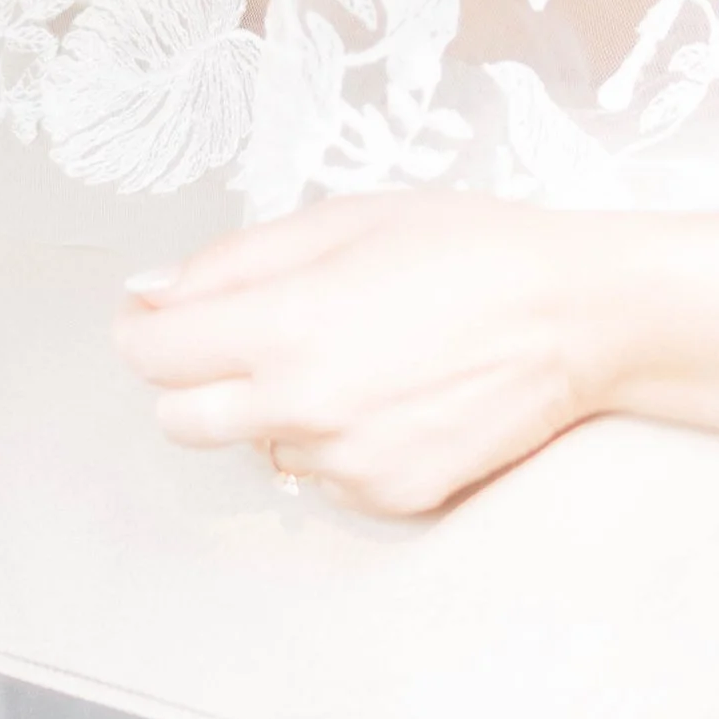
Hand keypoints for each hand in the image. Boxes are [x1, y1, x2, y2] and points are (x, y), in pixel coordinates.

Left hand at [115, 195, 609, 518]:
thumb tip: (151, 293)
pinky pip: (320, 475)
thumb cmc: (465, 248)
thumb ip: (234, 261)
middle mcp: (304, 408)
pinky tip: (386, 393)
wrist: (574, 315)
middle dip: (190, 375)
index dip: (144, 326)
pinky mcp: (389, 498)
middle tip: (244, 332)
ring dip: (267, 408)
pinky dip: (331, 440)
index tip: (158, 310)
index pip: (152, 353)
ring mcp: (347, 465)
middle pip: (179, 418)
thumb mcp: (344, 219)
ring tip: (345, 354)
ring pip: (253, 447)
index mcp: (285, 326)